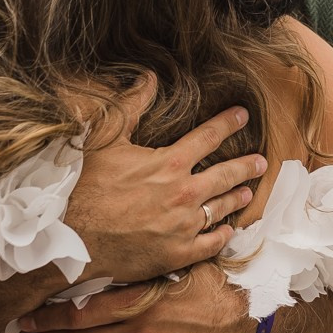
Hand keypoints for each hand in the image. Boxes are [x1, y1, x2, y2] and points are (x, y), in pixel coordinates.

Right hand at [68, 85, 266, 283]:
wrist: (72, 237)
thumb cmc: (86, 187)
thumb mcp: (105, 139)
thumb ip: (131, 107)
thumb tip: (148, 78)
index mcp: (169, 164)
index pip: (209, 137)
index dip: (228, 123)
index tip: (243, 115)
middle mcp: (183, 194)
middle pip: (225, 175)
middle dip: (245, 166)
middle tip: (260, 161)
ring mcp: (183, 226)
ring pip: (221, 209)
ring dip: (237, 199)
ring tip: (248, 193)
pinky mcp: (177, 254)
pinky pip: (210, 244)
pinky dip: (222, 235)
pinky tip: (228, 230)